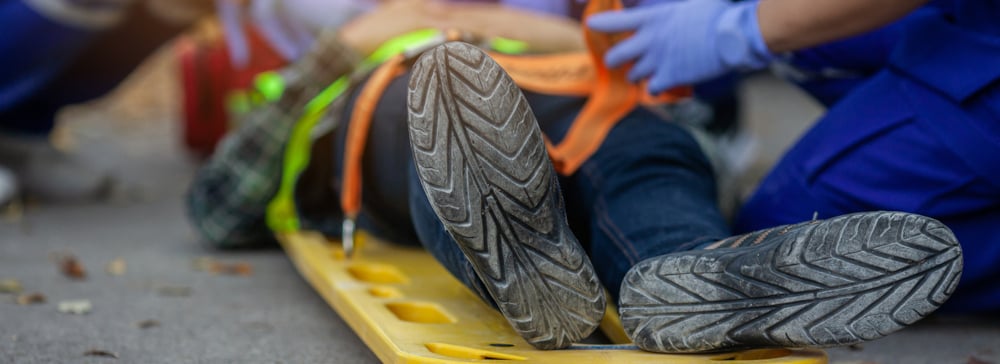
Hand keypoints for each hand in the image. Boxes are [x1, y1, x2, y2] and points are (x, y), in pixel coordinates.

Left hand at [587, 0, 772, 92]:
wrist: (733, 36)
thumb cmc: (716, 15)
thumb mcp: (689, 4)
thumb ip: (672, 9)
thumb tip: (675, 9)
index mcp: (652, 19)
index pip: (615, 21)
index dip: (600, 23)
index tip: (592, 24)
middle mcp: (650, 41)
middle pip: (615, 57)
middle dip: (615, 60)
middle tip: (620, 61)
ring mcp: (659, 61)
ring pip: (633, 75)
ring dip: (638, 74)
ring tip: (649, 70)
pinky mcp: (671, 77)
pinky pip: (652, 89)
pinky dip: (655, 87)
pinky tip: (662, 83)